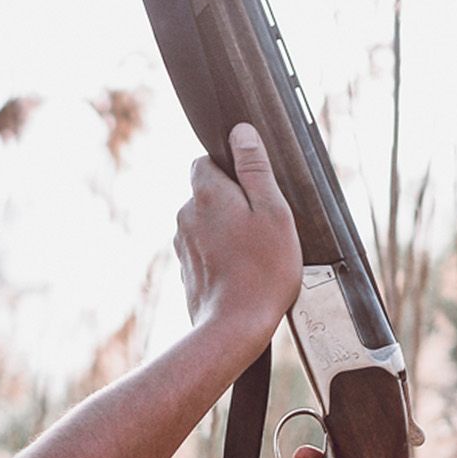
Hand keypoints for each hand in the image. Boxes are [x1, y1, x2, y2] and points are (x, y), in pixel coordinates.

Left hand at [177, 124, 304, 348]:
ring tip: (256, 253)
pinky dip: (221, 253)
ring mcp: (182, 243)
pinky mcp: (186, 267)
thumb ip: (255, 169)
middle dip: (231, 201)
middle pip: (206, 193)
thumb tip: (241, 132)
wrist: (235, 325)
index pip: (206, 161)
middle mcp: (186, 213)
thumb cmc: (264, 270)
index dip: (231, 169)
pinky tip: (243, 270)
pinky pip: (204, 248)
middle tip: (264, 225)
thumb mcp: (274, 212)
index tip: (255, 189)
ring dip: (226, 229)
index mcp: (207, 193)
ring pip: (205, 222)